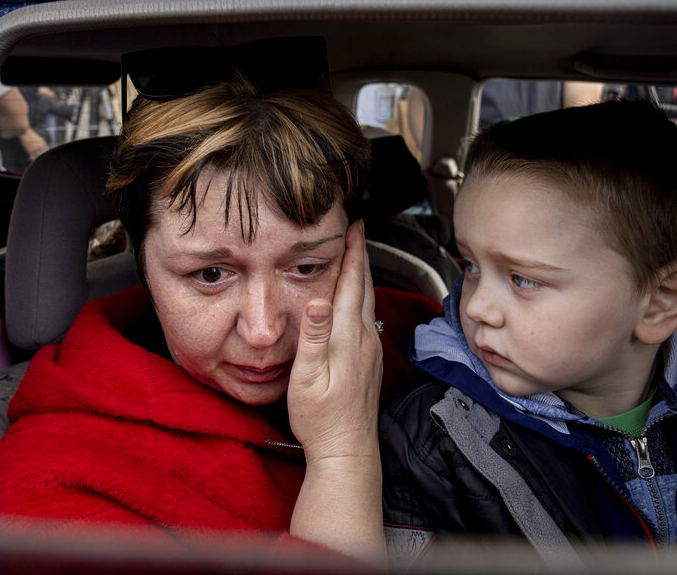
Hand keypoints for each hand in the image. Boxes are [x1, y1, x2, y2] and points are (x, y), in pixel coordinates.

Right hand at [286, 220, 385, 561]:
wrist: (347, 450)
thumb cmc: (322, 418)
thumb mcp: (308, 377)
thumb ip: (315, 337)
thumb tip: (318, 299)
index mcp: (347, 337)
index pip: (351, 284)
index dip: (351, 253)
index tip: (353, 226)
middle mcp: (363, 339)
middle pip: (363, 287)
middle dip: (358, 255)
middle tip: (354, 230)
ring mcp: (369, 350)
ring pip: (366, 302)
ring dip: (361, 275)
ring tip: (354, 256)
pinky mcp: (368, 362)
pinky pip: (364, 317)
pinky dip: (360, 297)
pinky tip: (354, 300)